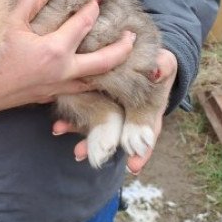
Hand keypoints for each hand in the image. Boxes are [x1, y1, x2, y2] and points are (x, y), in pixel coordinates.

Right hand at [0, 0, 136, 114]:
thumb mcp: (5, 22)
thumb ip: (30, 1)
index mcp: (53, 52)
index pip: (82, 26)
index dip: (91, 10)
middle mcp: (60, 73)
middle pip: (103, 63)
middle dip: (121, 49)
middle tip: (132, 37)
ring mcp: (52, 89)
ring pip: (91, 82)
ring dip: (107, 70)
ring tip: (117, 58)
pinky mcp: (41, 98)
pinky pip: (73, 91)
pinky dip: (86, 82)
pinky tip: (83, 76)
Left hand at [52, 48, 177, 173]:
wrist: (137, 54)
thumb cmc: (155, 63)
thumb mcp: (164, 63)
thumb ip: (162, 68)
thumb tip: (156, 72)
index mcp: (149, 111)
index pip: (147, 134)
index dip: (142, 151)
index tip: (134, 166)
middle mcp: (129, 116)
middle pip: (117, 138)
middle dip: (103, 149)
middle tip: (89, 158)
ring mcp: (110, 111)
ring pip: (98, 130)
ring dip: (85, 141)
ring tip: (75, 151)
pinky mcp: (94, 102)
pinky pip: (83, 114)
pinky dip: (71, 123)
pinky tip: (57, 128)